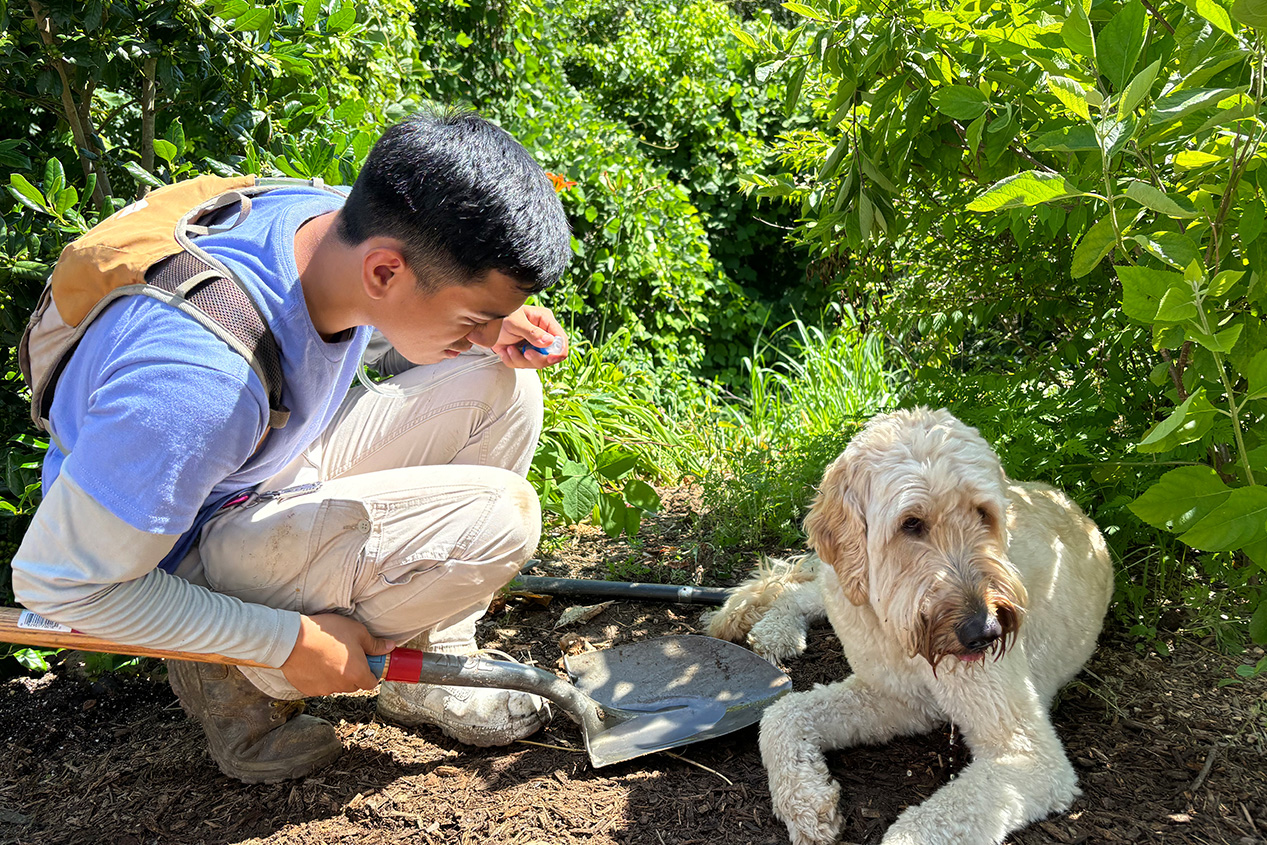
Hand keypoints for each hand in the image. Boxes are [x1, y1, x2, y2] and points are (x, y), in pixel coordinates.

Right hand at [280, 613, 394, 696]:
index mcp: (357, 673)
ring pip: (337, 686)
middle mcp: (342, 685)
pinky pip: (320, 686)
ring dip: (336, 676)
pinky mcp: (309, 690)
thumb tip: (390, 647)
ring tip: (328, 656)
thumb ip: (374, 644)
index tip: (366, 662)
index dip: (370, 672)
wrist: (292, 639)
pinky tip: (315, 662)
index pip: (371, 682)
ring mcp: (324, 689)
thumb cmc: (326, 633)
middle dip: (353, 673)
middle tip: (345, 656)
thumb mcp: (356, 632)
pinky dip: (320, 678)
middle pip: (354, 685)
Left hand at [490, 305, 568, 368]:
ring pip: (536, 363)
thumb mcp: (515, 322)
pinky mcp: (524, 353)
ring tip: (509, 349)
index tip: (550, 358)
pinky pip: (523, 365)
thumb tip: (549, 342)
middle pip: (551, 356)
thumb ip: (532, 332)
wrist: (482, 326)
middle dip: (536, 359)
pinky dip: (512, 361)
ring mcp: (533, 345)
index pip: (561, 340)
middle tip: (525, 353)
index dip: (558, 352)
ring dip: (520, 359)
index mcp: (544, 321)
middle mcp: (541, 333)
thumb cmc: (498, 317)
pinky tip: (505, 351)